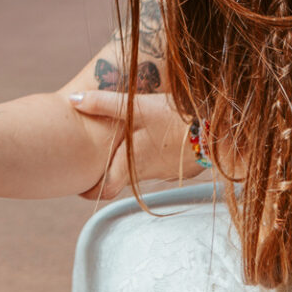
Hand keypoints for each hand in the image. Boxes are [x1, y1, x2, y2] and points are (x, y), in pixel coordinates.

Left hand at [66, 89, 197, 199]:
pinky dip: (155, 155)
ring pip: (142, 170)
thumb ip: (104, 104)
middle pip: (121, 179)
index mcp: (129, 164)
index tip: (80, 186)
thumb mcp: (136, 107)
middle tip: (97, 160)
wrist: (219, 135)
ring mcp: (165, 172)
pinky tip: (157, 138)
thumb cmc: (174, 121)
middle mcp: (145, 174)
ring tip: (128, 142)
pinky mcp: (181, 167)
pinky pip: (161, 164)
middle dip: (109, 171)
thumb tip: (73, 101)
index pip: (104, 190)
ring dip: (134, 160)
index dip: (90, 190)